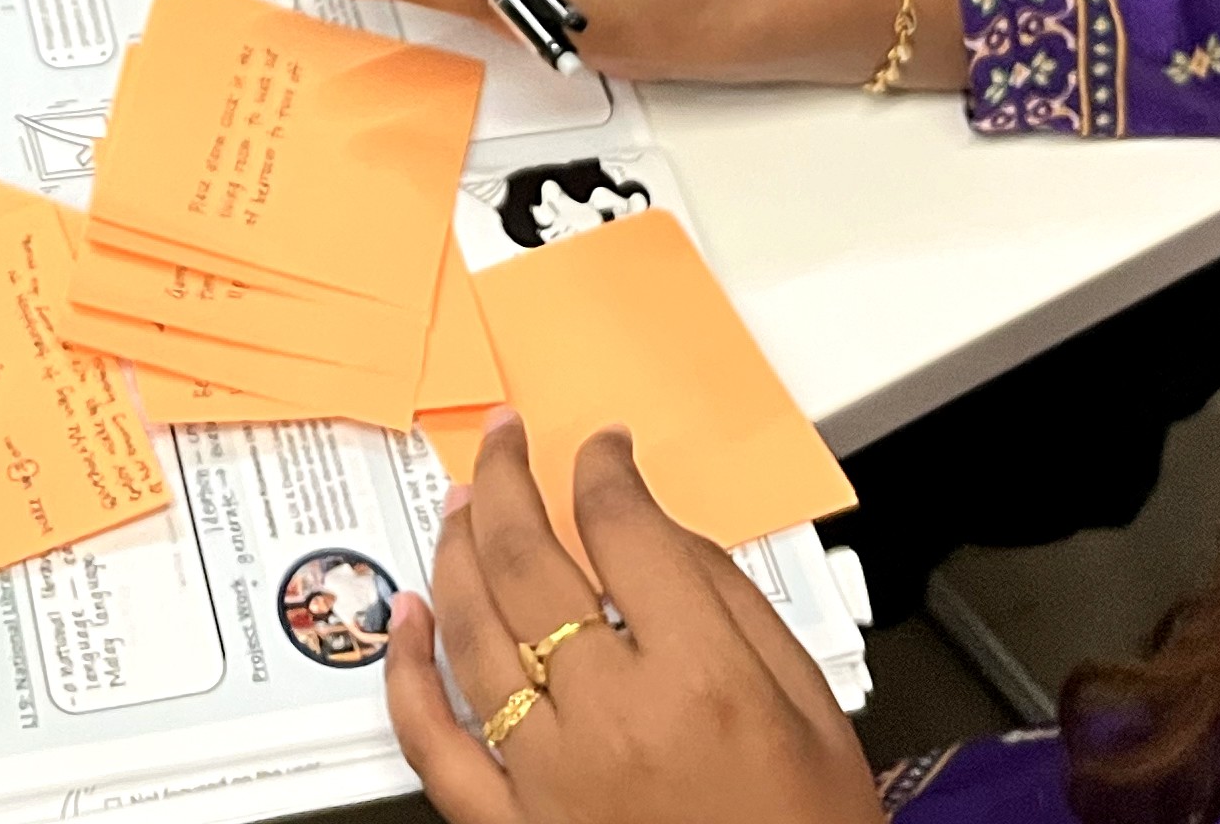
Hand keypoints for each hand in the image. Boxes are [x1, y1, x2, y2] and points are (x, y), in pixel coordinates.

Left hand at [388, 416, 880, 823]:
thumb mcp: (814, 711)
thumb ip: (740, 608)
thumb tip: (665, 533)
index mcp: (702, 681)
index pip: (625, 532)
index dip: (604, 470)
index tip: (602, 449)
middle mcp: (613, 720)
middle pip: (528, 563)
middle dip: (506, 480)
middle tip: (502, 441)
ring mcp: (548, 777)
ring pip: (472, 633)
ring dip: (455, 551)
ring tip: (457, 503)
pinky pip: (433, 743)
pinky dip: (405, 673)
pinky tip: (405, 618)